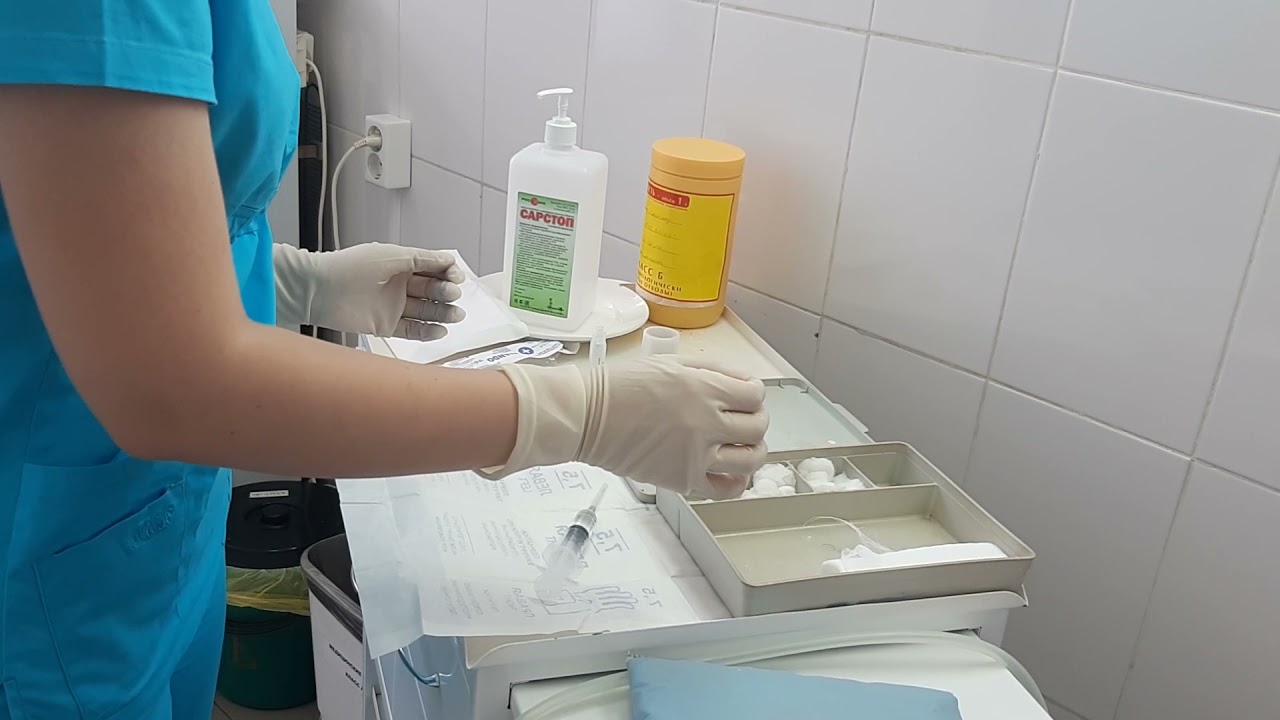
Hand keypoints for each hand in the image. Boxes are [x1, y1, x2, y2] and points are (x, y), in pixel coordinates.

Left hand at [273, 243, 464, 338]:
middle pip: (431, 290)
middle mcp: (398, 285)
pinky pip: (413, 330)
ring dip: (442, 313)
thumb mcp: (391, 256)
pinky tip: (440, 330)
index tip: (456, 276)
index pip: (432, 269)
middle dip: (445, 292)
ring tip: (456, 315)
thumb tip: (448, 259)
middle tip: (451, 294)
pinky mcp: (385, 326)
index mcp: (400, 264)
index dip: (447, 273)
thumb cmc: (349, 267)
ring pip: (425, 311)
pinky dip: (428, 331)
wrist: (318, 289)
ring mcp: (392, 306)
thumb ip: (422, 259)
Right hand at [493, 357, 768, 498]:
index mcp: (702, 388)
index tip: (743, 395)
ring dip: (751, 450)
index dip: (753, 393)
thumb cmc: (619, 385)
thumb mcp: (669, 362)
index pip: (754, 394)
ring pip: (751, 459)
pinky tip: (730, 472)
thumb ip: (710, 371)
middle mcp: (706, 422)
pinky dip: (736, 482)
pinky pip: (727, 489)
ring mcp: (697, 455)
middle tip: (739, 419)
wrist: (585, 416)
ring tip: (738, 446)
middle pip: (757, 426)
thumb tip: (743, 383)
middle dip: (754, 420)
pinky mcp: (683, 480)